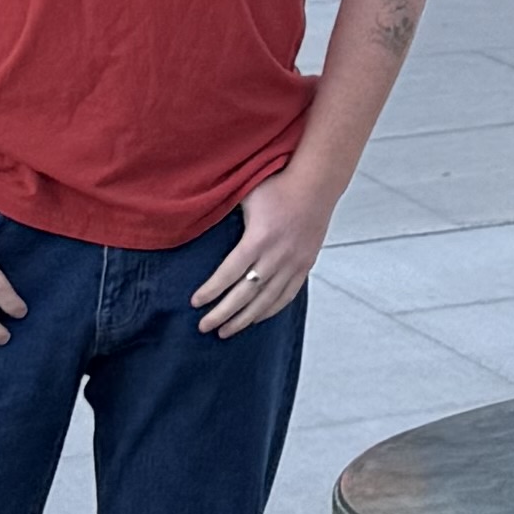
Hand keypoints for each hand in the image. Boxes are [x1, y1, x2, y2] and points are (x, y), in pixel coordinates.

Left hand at [194, 175, 330, 333]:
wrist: (317, 183)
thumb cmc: (280, 185)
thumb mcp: (247, 195)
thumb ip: (226, 213)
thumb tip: (197, 221)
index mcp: (259, 238)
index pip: (229, 273)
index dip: (211, 290)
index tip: (195, 302)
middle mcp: (277, 255)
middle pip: (245, 293)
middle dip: (222, 313)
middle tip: (204, 326)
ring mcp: (294, 263)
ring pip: (266, 300)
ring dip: (244, 319)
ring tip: (226, 331)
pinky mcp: (305, 265)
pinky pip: (287, 295)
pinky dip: (270, 310)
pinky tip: (255, 319)